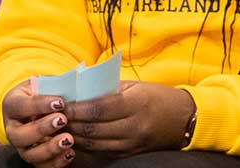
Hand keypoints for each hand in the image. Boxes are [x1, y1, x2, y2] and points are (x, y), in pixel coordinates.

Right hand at [1, 81, 76, 166]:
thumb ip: (53, 87)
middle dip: (41, 128)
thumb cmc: (43, 94)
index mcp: (11, 106)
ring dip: (50, 148)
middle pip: (19, 135)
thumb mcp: (44, 85)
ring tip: (68, 139)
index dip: (39, 105)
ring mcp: (22, 147)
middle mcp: (12, 129)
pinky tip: (70, 152)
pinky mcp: (35, 160)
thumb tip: (71, 89)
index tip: (60, 102)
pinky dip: (57, 162)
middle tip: (62, 120)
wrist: (42, 109)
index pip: (20, 106)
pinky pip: (43, 167)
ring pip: (30, 155)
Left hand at [64, 81, 195, 154]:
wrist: (185, 119)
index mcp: (135, 103)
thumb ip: (107, 88)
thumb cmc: (157, 96)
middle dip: (70, 123)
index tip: (60, 104)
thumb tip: (78, 88)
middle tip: (54, 117)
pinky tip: (75, 139)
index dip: (76, 109)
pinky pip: (103, 152)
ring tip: (60, 128)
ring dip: (75, 136)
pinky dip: (86, 146)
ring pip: (95, 143)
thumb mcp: (135, 86)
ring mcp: (133, 143)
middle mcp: (134, 126)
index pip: (98, 109)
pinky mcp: (131, 153)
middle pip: (93, 128)